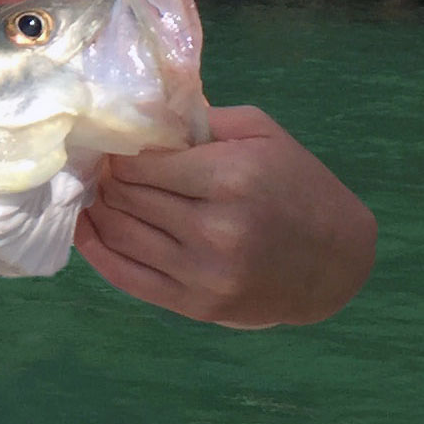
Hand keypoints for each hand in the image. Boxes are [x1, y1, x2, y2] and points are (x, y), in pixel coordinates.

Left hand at [75, 105, 374, 327]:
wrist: (335, 261)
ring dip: (98, 211)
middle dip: (105, 180)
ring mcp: (204, 273)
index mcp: (230, 178)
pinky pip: (128, 279)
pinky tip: (87, 230)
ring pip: (121, 235)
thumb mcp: (261, 134)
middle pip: (127, 198)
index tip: (108, 146)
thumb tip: (138, 118)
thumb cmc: (297, 186)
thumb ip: (200, 122)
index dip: (117, 154)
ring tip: (92, 193)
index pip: (140, 164)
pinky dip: (99, 253)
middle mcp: (215, 228)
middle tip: (95, 168)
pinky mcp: (197, 305)